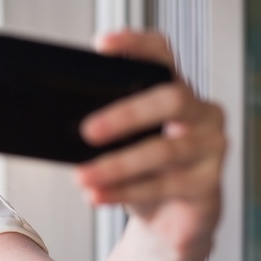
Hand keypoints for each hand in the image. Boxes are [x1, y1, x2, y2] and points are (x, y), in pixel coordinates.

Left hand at [75, 30, 225, 257]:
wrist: (170, 216)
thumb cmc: (143, 170)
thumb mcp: (121, 143)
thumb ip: (101, 126)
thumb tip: (50, 122)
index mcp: (174, 91)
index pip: (161, 55)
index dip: (136, 44)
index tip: (101, 45)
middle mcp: (199, 113)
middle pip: (170, 99)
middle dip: (126, 114)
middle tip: (87, 131)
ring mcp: (210, 147)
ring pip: (164, 150)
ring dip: (117, 165)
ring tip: (83, 176)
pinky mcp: (208, 183)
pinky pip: (164, 185)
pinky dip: (124, 191)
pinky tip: (98, 195)